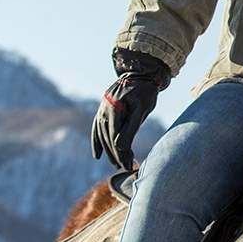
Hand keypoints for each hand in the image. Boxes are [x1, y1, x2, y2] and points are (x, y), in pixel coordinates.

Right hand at [91, 48, 170, 170]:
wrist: (142, 74)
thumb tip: (120, 147)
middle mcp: (104, 109)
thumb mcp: (142, 109)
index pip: (115, 137)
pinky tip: (97, 155)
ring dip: (107, 150)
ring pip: (102, 134)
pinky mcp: (103, 109)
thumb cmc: (145, 92)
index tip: (128, 165)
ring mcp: (102, 109)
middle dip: (116, 154)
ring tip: (115, 163)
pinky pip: (97, 128)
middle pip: (108, 137)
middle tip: (124, 168)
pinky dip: (97, 141)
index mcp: (114, 109)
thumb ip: (131, 128)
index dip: (121, 153)